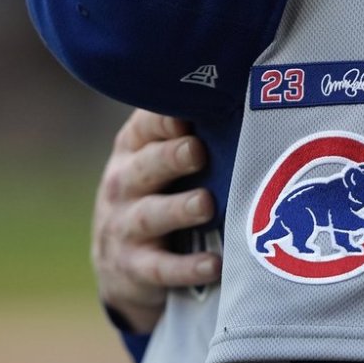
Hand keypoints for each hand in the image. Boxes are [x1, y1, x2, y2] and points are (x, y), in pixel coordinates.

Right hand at [92, 109, 219, 333]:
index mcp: (134, 148)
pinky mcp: (134, 267)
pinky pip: (160, 268)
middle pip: (146, 166)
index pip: (146, 126)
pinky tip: (213, 265)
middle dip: (171, 158)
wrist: (120, 263)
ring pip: (151, 215)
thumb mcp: (158, 159)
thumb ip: (187, 132)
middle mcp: (123, 183)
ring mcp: (125, 226)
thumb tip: (242, 94)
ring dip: (179, 209)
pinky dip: (186, 268)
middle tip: (197, 151)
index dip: (166, 117)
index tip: (190, 111)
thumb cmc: (158, 191)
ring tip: (205, 204)